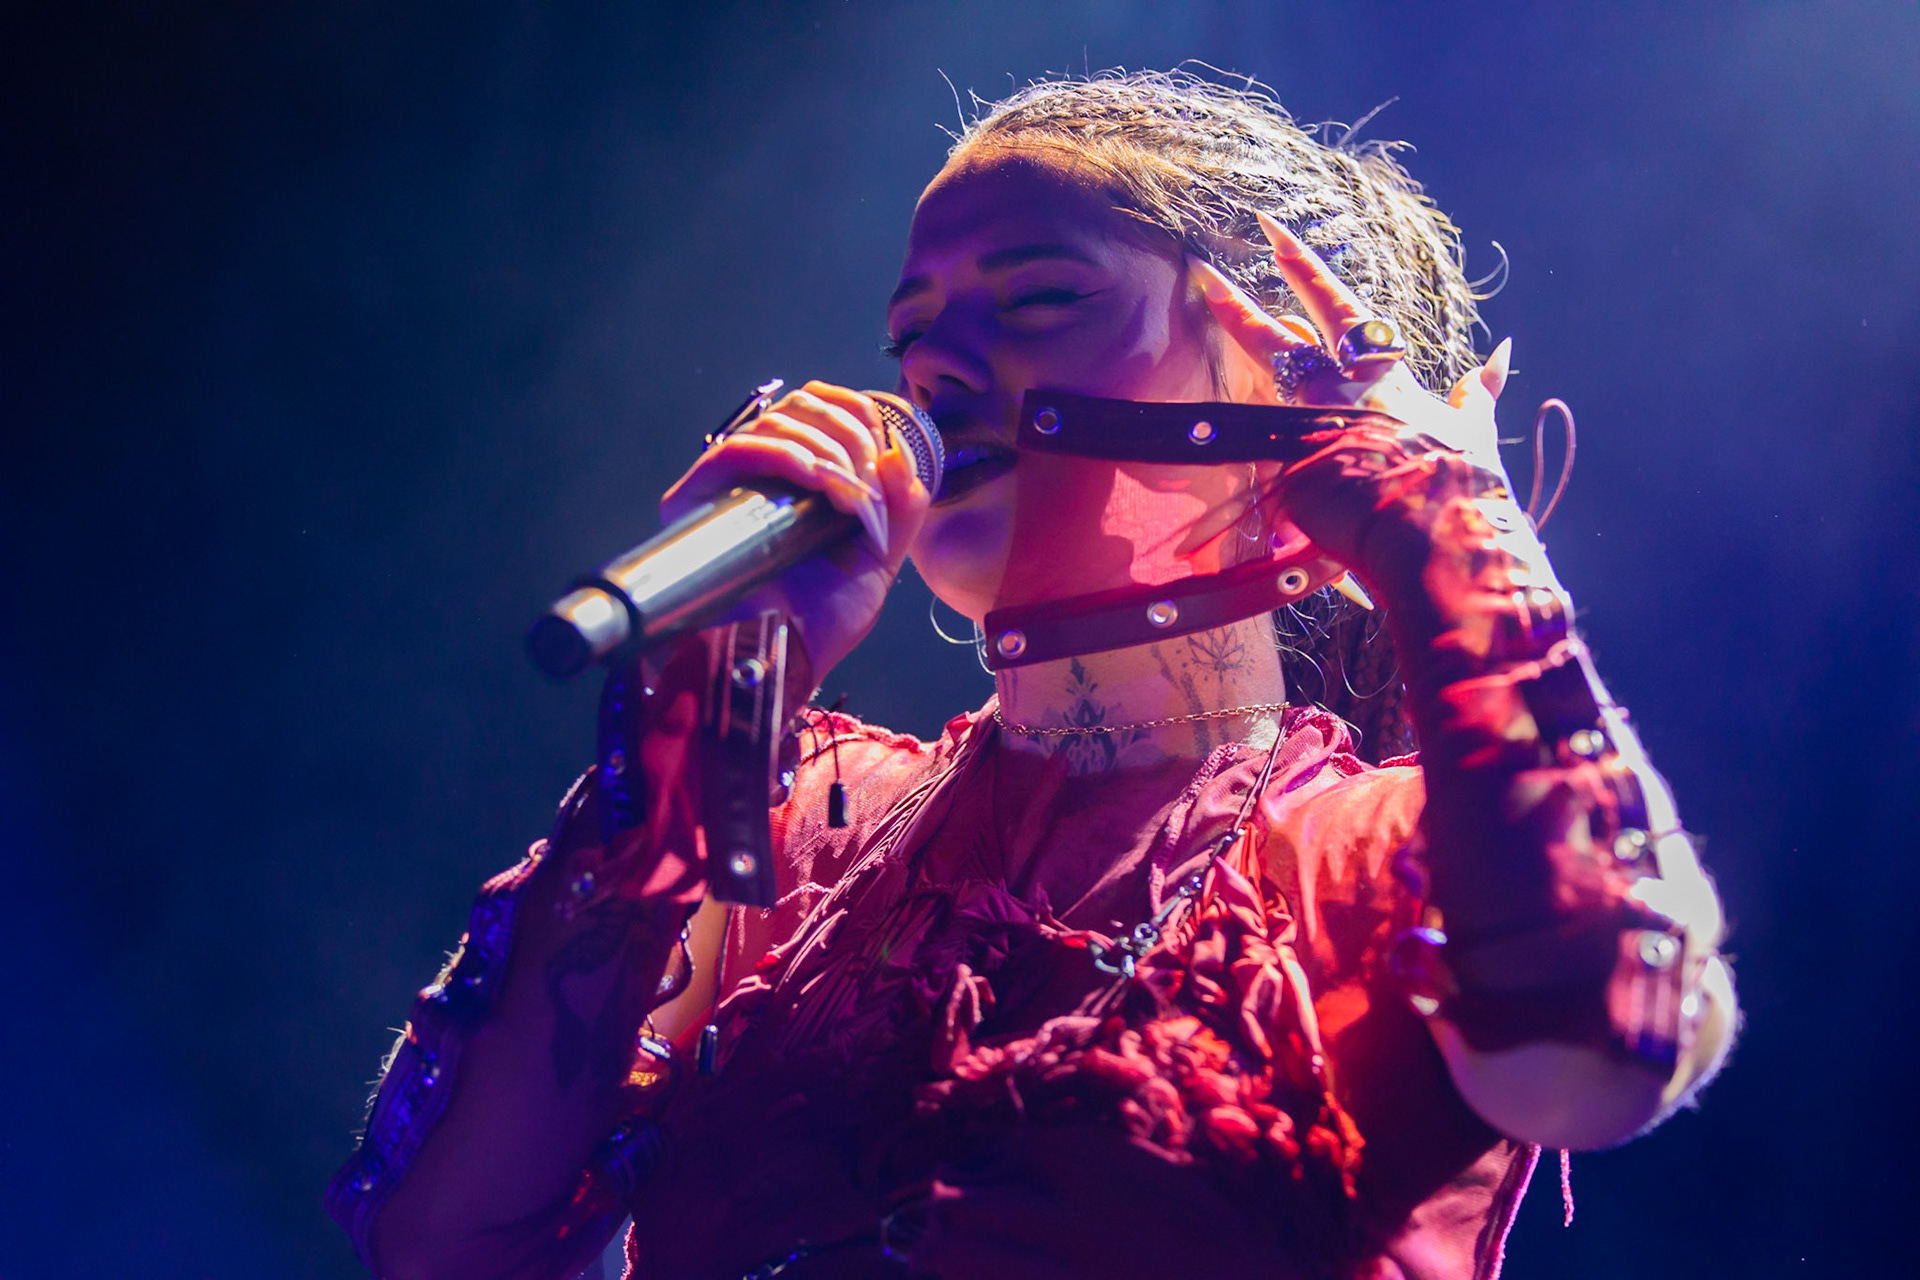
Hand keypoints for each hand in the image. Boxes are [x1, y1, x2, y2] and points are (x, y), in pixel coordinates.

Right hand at [658, 380, 929, 677]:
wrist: (779, 661)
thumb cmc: (820, 622)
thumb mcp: (880, 560)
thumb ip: (902, 508)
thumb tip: (899, 454)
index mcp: (801, 480)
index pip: (821, 409)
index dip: (857, 414)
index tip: (883, 449)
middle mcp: (760, 473)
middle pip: (800, 406)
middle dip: (847, 436)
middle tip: (867, 484)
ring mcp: (724, 484)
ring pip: (773, 423)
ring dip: (824, 449)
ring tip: (846, 494)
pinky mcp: (692, 498)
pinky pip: (734, 450)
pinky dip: (782, 454)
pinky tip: (813, 478)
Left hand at [1189, 214, 1515, 563]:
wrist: (1439, 532)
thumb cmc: (1461, 484)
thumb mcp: (1476, 429)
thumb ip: (1480, 389)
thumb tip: (1503, 351)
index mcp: (1386, 375)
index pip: (1340, 311)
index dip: (1307, 272)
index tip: (1274, 237)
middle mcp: (1345, 389)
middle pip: (1287, 333)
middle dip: (1243, 299)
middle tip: (1203, 267)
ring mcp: (1316, 425)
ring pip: (1264, 372)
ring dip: (1235, 335)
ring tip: (1200, 297)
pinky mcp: (1292, 467)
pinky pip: (1255, 439)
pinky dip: (1236, 426)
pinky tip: (1196, 413)